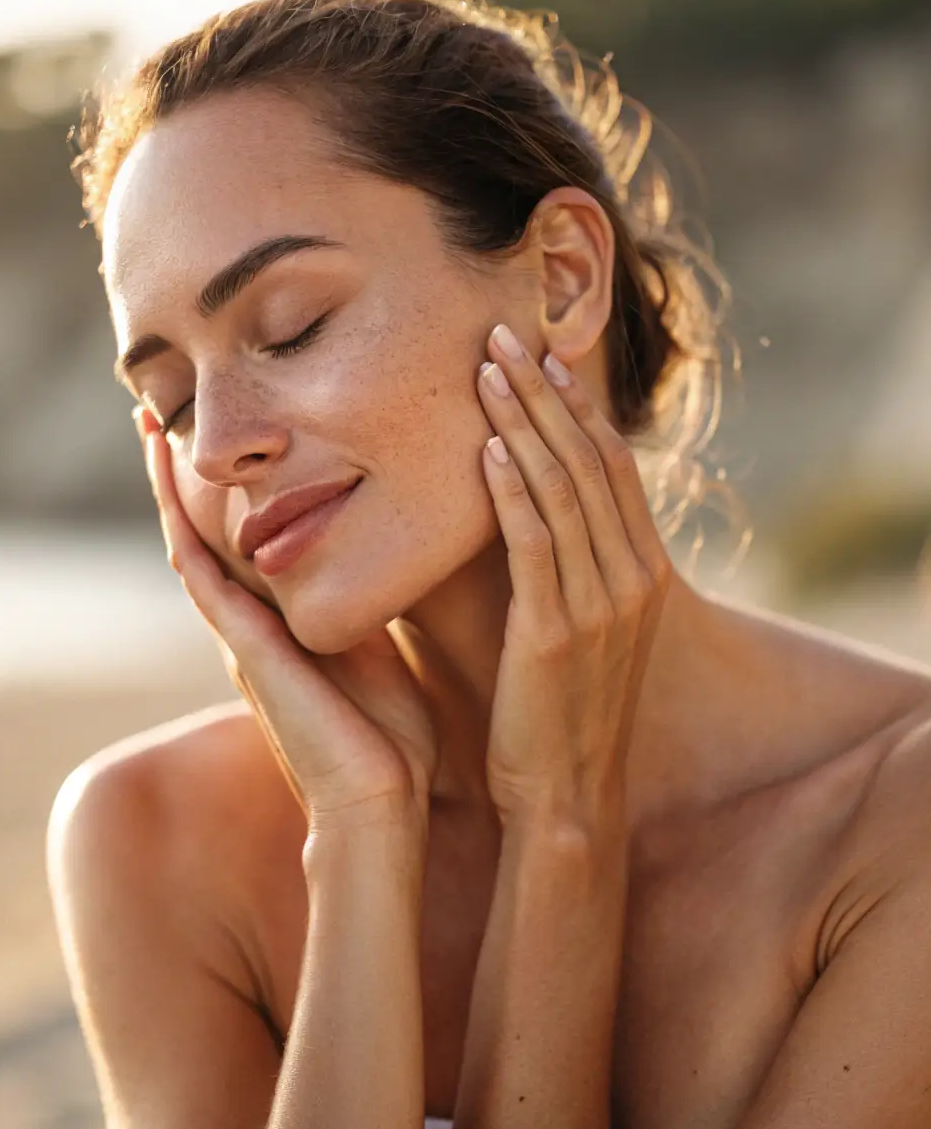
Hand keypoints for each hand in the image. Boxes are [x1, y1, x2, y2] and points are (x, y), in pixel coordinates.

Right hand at [135, 408, 437, 838]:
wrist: (381, 800)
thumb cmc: (391, 738)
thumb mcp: (384, 650)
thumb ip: (376, 609)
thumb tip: (398, 561)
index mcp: (283, 624)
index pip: (243, 542)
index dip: (226, 491)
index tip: (222, 438)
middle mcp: (249, 625)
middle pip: (202, 534)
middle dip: (182, 477)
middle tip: (160, 412)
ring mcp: (238, 635)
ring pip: (187, 542)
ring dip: (166, 486)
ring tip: (148, 424)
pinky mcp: (241, 647)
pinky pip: (198, 572)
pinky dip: (178, 522)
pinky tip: (164, 476)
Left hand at [475, 324, 671, 834]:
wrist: (567, 794)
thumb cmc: (557, 709)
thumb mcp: (576, 626)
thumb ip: (564, 566)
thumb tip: (521, 506)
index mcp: (642, 572)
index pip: (611, 465)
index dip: (575, 405)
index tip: (539, 355)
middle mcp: (631, 579)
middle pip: (588, 460)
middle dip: (543, 393)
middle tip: (502, 334)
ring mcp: (599, 605)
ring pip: (562, 489)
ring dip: (522, 423)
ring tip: (486, 369)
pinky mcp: (555, 632)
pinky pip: (536, 543)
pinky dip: (512, 490)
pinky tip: (487, 447)